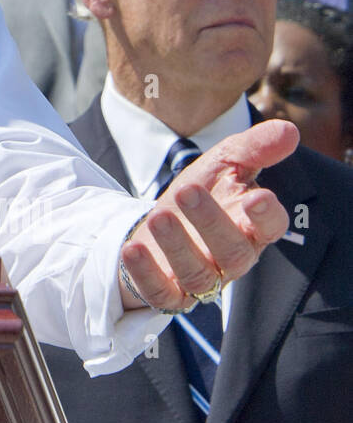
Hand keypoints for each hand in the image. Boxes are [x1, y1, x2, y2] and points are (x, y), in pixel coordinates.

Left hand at [119, 120, 295, 312]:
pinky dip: (145, 274)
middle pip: (232, 251)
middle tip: (187, 191)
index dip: (267, 216)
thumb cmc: (197, 196)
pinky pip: (160, 294)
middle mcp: (229, 258)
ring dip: (178, 246)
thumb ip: (253, 148)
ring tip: (159, 215)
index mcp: (249, 227)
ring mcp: (199, 279)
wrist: (156, 225)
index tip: (257, 197)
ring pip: (198, 275)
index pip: (270, 227)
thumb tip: (290, 129)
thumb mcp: (221, 165)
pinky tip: (132, 248)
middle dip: (211, 222)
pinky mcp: (167, 294)